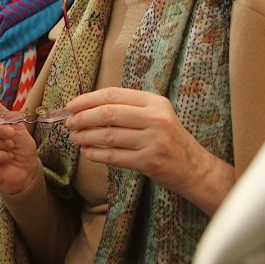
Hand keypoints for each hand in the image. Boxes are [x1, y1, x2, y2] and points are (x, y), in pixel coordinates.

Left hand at [65, 87, 234, 212]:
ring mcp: (153, 140)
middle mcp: (155, 118)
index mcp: (154, 102)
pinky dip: (95, 153)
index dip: (87, 99)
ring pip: (108, 135)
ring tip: (75, 138)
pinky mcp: (150, 161)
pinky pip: (114, 156)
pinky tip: (87, 151)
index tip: (70, 106)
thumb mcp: (155, 115)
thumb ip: (127, 108)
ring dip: (85, 136)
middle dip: (82, 118)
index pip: (113, 95)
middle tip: (69, 123)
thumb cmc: (168, 139)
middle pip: (108, 113)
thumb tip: (85, 107)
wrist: (195, 168)